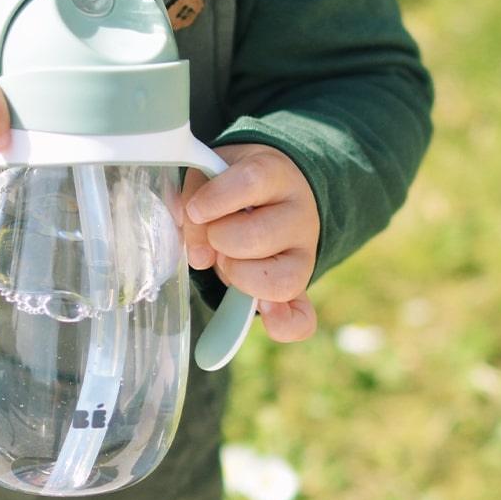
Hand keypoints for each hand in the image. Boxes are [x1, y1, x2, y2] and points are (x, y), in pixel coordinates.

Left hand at [180, 143, 318, 342]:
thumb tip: (198, 253)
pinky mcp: (301, 287)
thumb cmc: (232, 186)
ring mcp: (305, 254)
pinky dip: (283, 325)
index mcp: (275, 174)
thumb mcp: (211, 175)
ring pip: (281, 280)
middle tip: (214, 236)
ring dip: (239, 276)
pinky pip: (302, 319)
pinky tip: (264, 315)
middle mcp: (300, 214)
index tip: (196, 210)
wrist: (273, 193)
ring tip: (227, 261)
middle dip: (221, 241)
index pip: (252, 180)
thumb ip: (195, 200)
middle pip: (259, 236)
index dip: (218, 198)